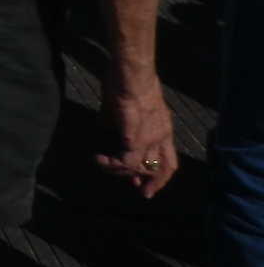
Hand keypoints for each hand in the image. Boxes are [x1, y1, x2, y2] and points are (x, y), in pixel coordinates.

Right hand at [96, 71, 176, 196]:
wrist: (131, 74)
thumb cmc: (125, 81)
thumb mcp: (120, 103)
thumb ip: (114, 117)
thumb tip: (105, 124)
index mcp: (162, 128)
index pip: (168, 158)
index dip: (158, 173)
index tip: (145, 182)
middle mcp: (161, 136)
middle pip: (160, 168)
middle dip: (150, 184)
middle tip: (140, 192)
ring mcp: (150, 139)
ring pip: (141, 168)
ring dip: (122, 172)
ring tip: (103, 165)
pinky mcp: (136, 139)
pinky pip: (126, 162)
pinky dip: (112, 165)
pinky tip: (99, 160)